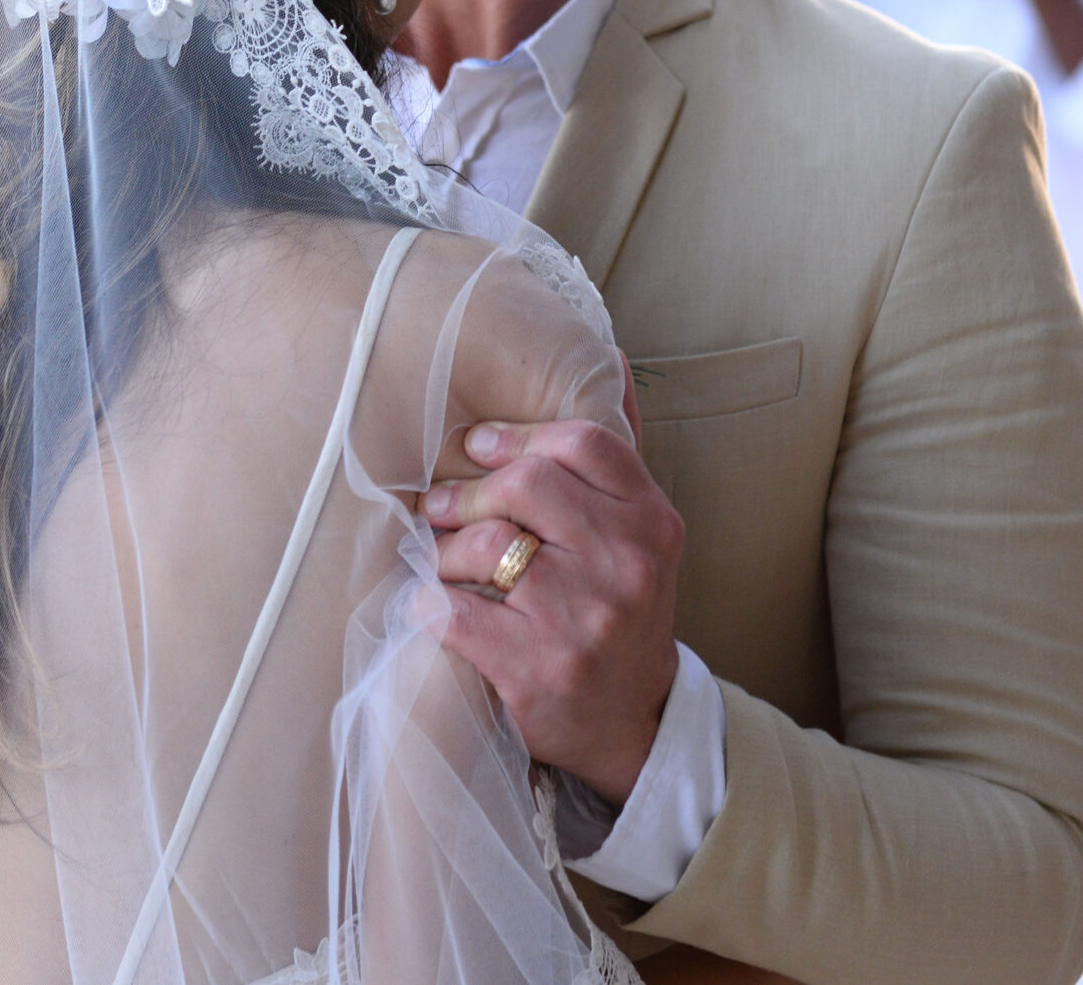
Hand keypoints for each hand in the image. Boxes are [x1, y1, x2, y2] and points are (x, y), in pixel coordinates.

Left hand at [421, 416, 684, 803]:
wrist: (633, 724)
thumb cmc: (621, 611)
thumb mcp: (641, 534)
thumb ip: (617, 453)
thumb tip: (608, 357)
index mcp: (653, 522)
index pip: (583, 443)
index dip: (518, 435)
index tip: (479, 446)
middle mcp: (627, 564)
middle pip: (526, 484)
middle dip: (469, 492)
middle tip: (440, 505)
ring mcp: (584, 618)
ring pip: (484, 544)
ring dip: (446, 549)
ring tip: (442, 559)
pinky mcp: (537, 667)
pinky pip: (453, 611)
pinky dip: (429, 603)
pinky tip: (431, 605)